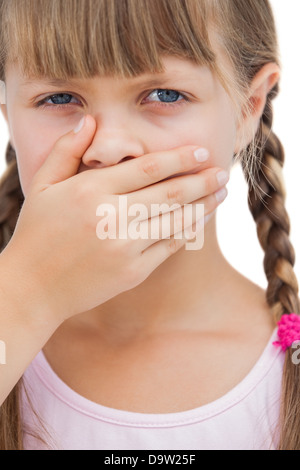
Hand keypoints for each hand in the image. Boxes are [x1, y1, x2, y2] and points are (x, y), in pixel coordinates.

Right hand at [1, 115, 228, 323]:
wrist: (34, 287)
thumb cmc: (37, 234)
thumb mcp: (43, 187)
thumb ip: (66, 150)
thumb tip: (90, 120)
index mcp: (90, 191)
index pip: (147, 168)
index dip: (180, 159)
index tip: (201, 153)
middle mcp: (111, 217)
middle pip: (170, 193)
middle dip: (203, 180)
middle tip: (223, 171)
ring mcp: (125, 247)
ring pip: (176, 220)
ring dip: (204, 205)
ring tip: (221, 193)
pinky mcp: (134, 272)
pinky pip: (169, 247)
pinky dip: (188, 232)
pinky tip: (201, 221)